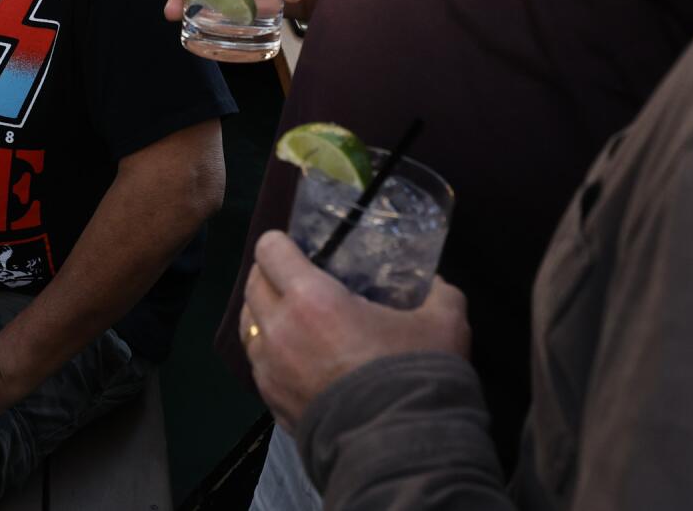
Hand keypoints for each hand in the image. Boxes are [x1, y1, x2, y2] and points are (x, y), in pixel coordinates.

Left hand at [241, 231, 470, 429]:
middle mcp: (279, 330)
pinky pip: (258, 365)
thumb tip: (436, 285)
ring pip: (248, 326)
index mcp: (310, 299)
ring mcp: (270, 370)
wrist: (399, 450)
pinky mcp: (271, 403)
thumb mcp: (443, 323)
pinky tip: (295, 357)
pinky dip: (269, 353)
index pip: (269, 251)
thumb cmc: (414, 375)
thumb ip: (439, 294)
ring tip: (290, 316)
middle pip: (252, 285)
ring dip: (263, 314)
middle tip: (297, 278)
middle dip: (269, 275)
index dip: (280, 242)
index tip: (297, 245)